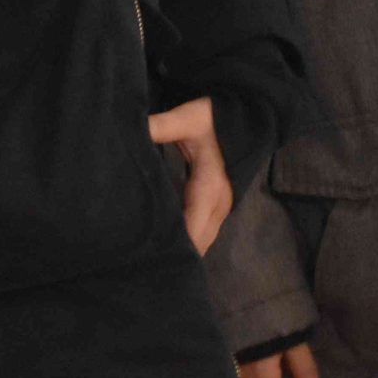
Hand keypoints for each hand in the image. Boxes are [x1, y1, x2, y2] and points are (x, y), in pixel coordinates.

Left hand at [148, 96, 232, 253]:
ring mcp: (220, 207)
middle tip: (143, 260)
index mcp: (210, 187)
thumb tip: (133, 131)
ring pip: (202, 239)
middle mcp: (218, 204)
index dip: (176, 245)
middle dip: (176, 252)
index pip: (192, 228)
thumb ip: (161, 126)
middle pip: (198, 242)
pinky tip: (165, 237)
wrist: (244, 118)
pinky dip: (187, 237)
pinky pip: (202, 230)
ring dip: (183, 247)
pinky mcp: (217, 206)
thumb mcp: (188, 118)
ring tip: (151, 255)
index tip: (151, 256)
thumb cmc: (214, 119)